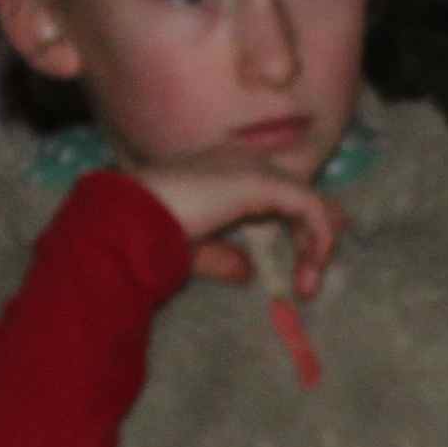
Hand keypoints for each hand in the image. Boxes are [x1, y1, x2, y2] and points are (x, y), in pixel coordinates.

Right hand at [133, 149, 342, 301]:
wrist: (130, 219)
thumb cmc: (148, 233)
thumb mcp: (192, 249)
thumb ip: (221, 257)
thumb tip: (246, 271)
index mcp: (222, 172)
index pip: (276, 191)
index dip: (297, 225)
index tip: (302, 267)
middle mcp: (241, 161)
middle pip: (297, 193)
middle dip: (314, 234)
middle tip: (312, 279)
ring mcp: (252, 167)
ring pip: (307, 200)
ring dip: (315, 244)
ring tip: (308, 285)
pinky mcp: (261, 181)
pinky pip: (308, 205)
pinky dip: (317, 236)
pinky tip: (311, 264)